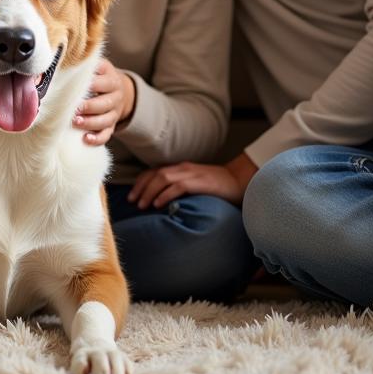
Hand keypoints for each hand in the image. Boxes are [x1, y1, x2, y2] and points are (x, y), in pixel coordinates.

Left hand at [74, 59, 135, 145]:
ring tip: (76, 122)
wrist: (118, 89)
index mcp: (111, 77)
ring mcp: (115, 111)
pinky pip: (108, 134)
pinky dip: (97, 138)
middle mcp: (116, 94)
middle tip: (74, 108)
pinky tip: (85, 139)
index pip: (103, 80)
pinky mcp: (112, 124)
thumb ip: (81, 64)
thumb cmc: (97, 75)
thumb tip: (53, 65)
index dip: (90, 85)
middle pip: (105, 102)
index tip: (74, 88)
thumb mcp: (95, 65)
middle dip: (89, 106)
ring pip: (106, 119)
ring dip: (91, 122)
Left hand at [127, 152, 257, 208]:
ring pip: (163, 178)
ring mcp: (191, 174)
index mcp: (181, 168)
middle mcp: (183, 168)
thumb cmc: (217, 187)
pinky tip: (158, 205)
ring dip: (150, 192)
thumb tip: (163, 203)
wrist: (240, 180)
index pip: (154, 171)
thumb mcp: (195, 185)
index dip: (141, 182)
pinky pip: (178, 186)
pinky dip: (165, 194)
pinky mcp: (199, 182)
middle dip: (141, 187)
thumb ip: (181, 188)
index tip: (132, 195)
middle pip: (155, 174)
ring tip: (142, 205)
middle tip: (132, 202)